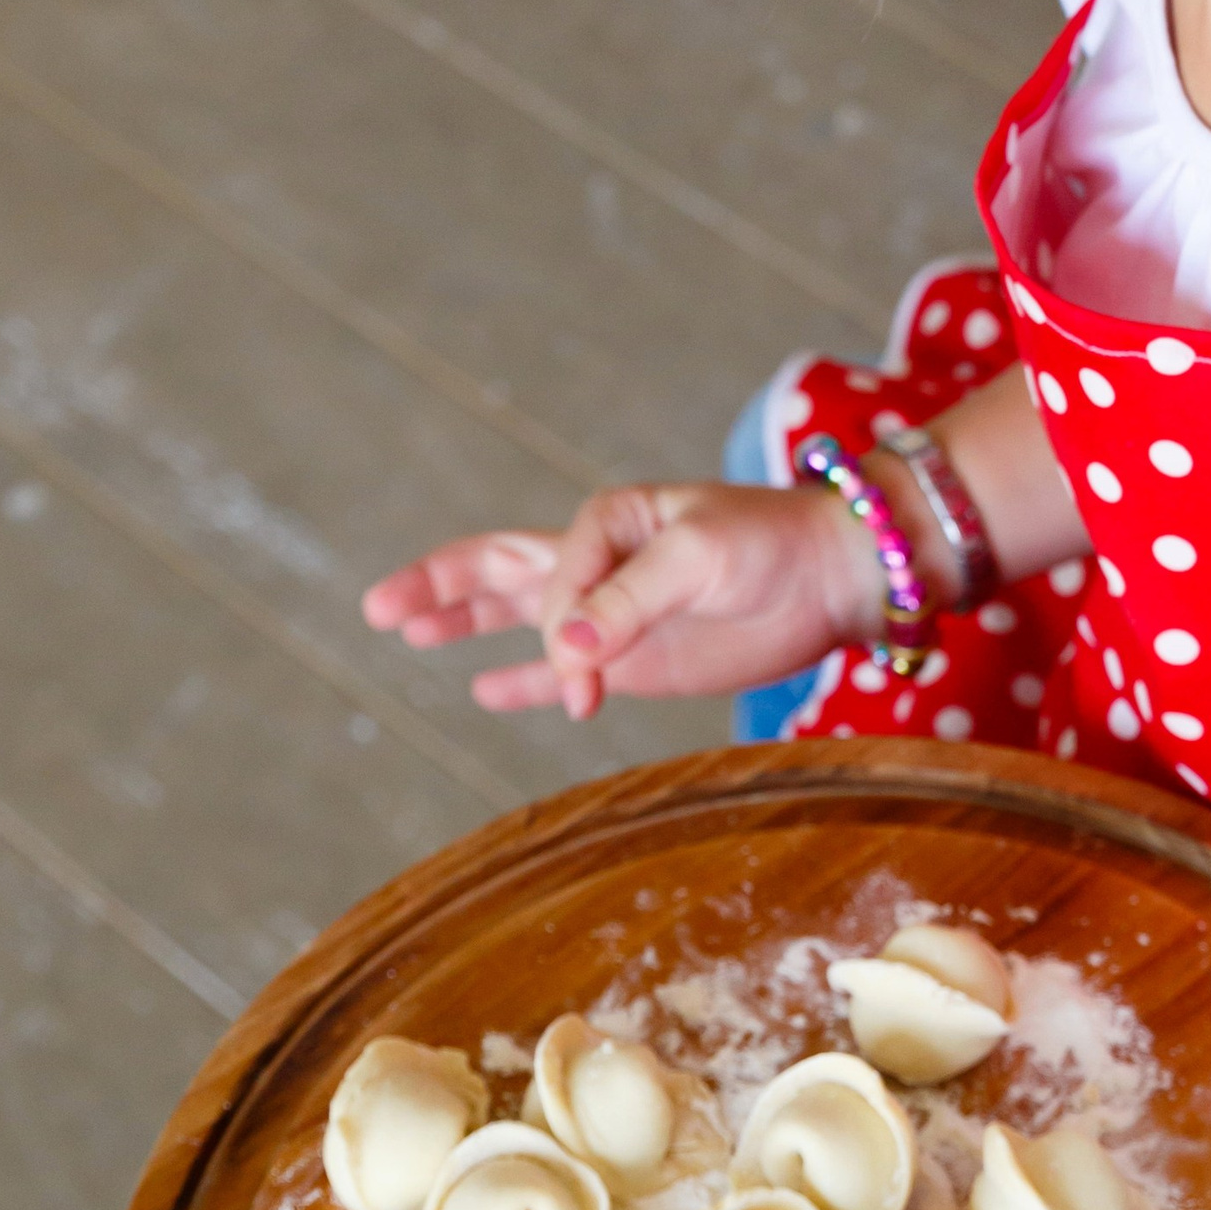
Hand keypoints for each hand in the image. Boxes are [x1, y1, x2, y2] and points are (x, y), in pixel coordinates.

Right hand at [361, 482, 879, 720]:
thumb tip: (565, 655)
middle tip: (378, 607)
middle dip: (438, 585)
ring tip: (403, 630)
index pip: (549, 574)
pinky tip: (483, 689)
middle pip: (496, 569)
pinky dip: (521, 680)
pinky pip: (561, 670)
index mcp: (607, 520)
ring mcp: (611, 612)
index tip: (585, 670)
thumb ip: (630, 601)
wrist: (832, 579)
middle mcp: (598, 562)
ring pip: (517, 615)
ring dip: (462, 624)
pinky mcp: (634, 658)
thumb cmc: (772, 544)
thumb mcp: (701, 557)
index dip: (557, 625)